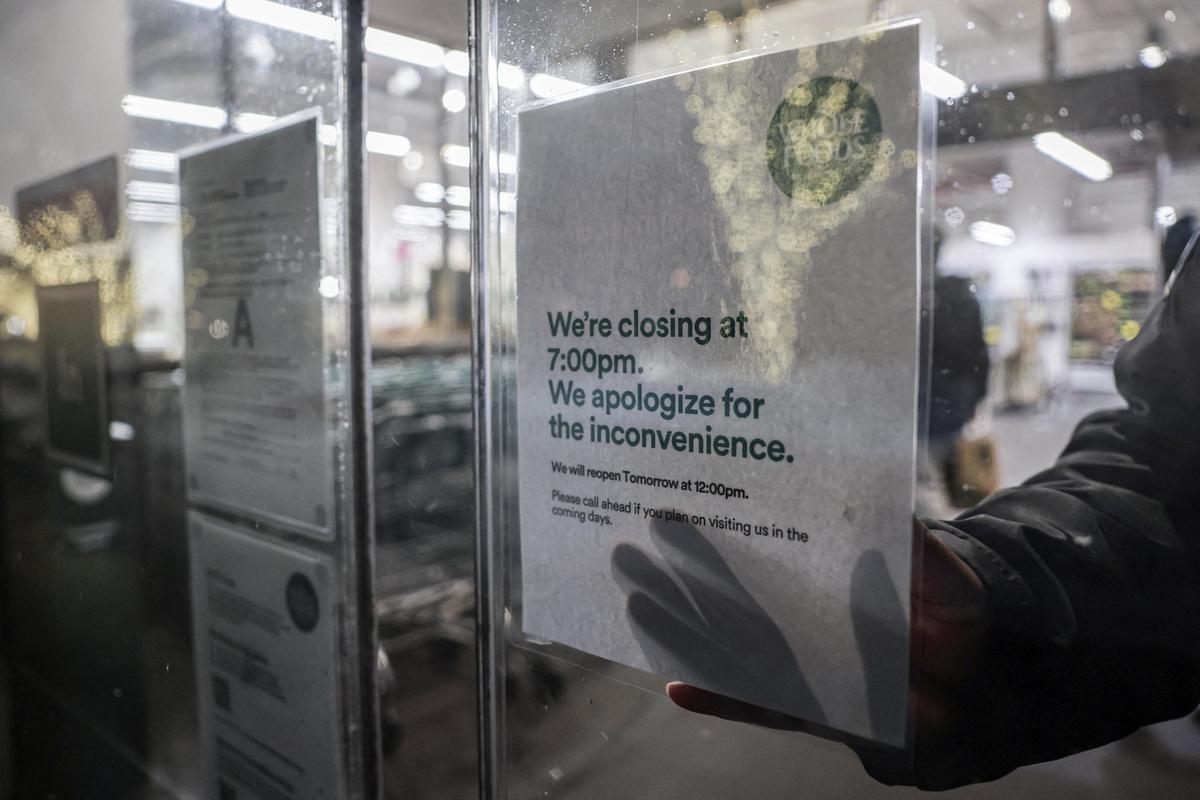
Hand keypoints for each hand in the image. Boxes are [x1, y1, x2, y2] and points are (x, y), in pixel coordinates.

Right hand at [665, 520, 987, 788]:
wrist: (991, 691)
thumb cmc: (963, 620)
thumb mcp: (944, 575)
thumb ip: (917, 549)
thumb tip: (893, 511)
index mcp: (830, 579)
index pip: (767, 554)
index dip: (722, 539)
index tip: (676, 515)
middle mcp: (810, 619)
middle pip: (734, 598)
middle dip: (681, 579)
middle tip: (629, 555)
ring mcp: (808, 664)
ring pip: (734, 646)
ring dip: (685, 631)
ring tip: (637, 609)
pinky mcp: (817, 708)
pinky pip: (761, 704)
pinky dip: (722, 699)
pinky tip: (679, 688)